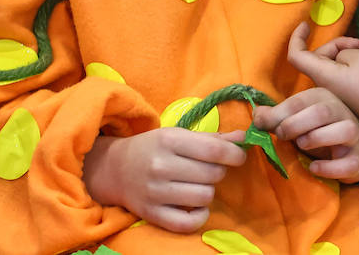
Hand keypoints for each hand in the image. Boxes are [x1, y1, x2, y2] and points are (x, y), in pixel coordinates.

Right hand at [82, 127, 246, 232]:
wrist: (115, 169)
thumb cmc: (152, 148)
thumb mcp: (178, 135)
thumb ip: (211, 138)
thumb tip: (243, 138)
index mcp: (169, 140)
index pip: (213, 149)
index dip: (234, 154)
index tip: (238, 156)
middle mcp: (161, 166)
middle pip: (212, 174)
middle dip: (218, 171)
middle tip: (208, 169)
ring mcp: (156, 192)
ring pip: (204, 197)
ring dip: (208, 191)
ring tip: (198, 185)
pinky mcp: (152, 214)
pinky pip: (188, 223)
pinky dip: (200, 216)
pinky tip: (197, 207)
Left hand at [253, 87, 358, 182]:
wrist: (355, 149)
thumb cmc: (319, 130)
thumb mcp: (297, 119)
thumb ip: (277, 116)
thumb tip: (257, 116)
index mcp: (323, 98)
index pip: (299, 101)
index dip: (278, 113)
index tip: (262, 125)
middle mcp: (341, 112)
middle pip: (320, 112)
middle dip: (294, 125)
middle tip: (281, 136)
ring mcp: (354, 135)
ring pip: (343, 131)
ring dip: (316, 139)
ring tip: (301, 145)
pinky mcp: (358, 159)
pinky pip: (347, 163)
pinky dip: (328, 167)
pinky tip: (313, 168)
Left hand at [286, 22, 358, 147]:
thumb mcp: (357, 55)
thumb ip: (339, 52)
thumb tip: (338, 60)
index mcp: (323, 76)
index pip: (297, 56)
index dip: (297, 38)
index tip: (306, 24)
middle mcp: (325, 90)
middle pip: (318, 59)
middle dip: (334, 46)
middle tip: (358, 43)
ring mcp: (337, 99)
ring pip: (331, 69)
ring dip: (344, 57)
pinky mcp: (349, 104)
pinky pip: (341, 81)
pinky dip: (350, 70)